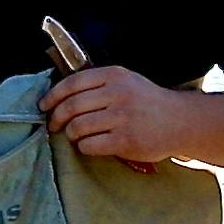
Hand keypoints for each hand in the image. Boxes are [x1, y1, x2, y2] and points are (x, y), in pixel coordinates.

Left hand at [46, 66, 192, 163]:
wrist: (180, 121)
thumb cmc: (148, 103)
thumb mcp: (127, 82)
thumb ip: (99, 84)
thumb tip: (60, 97)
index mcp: (114, 76)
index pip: (72, 83)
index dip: (53, 96)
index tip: (44, 106)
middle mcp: (117, 94)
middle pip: (71, 106)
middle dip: (56, 118)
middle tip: (53, 126)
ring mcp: (122, 118)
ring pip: (77, 127)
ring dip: (71, 134)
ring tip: (76, 136)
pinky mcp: (125, 140)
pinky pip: (90, 145)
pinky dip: (84, 147)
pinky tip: (90, 145)